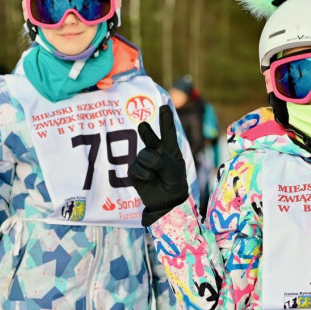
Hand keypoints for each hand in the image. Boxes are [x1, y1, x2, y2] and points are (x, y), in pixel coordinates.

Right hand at [128, 105, 188, 226]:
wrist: (166, 202)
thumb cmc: (174, 184)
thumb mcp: (175, 171)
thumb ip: (163, 160)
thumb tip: (148, 155)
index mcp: (170, 150)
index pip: (168, 133)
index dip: (165, 120)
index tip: (164, 107)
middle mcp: (156, 152)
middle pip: (150, 138)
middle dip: (147, 132)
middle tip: (142, 125)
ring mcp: (144, 161)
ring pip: (144, 155)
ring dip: (151, 165)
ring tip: (157, 174)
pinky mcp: (135, 171)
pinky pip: (135, 167)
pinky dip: (143, 173)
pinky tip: (149, 178)